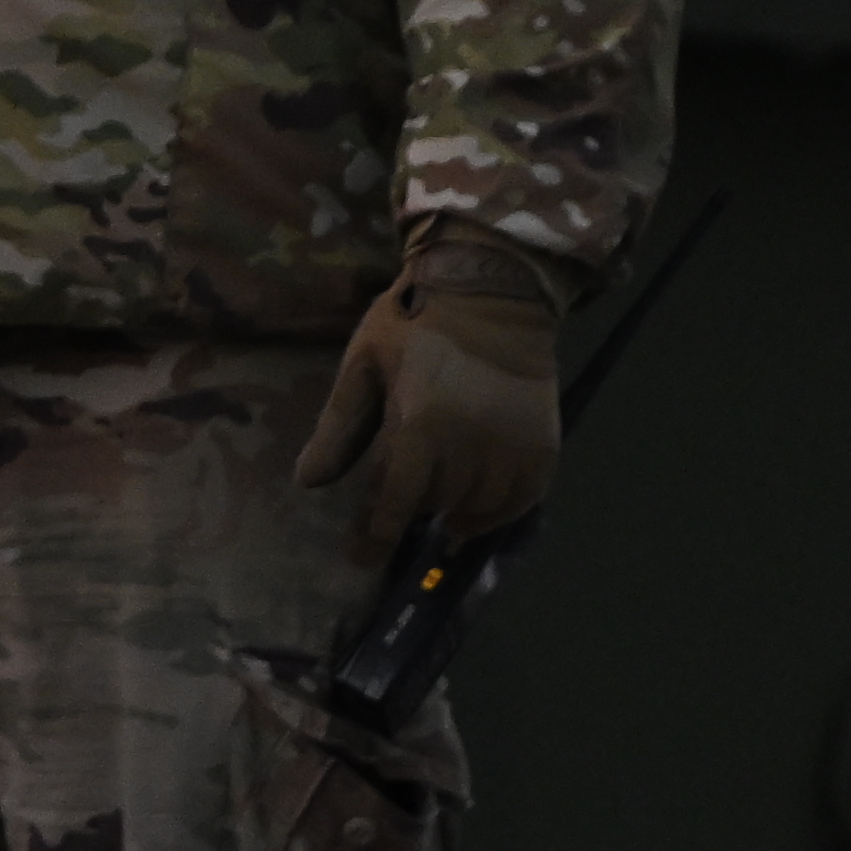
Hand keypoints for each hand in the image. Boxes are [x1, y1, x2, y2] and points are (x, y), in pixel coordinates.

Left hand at [296, 253, 561, 561]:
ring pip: (475, 507)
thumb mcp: (364, 365)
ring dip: (452, 507)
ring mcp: (512, 449)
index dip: (375, 537)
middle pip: (434, 503)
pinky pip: (520, 501)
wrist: (495, 290)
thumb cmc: (416, 322)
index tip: (361, 560)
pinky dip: (496, 512)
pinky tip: (475, 509)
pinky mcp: (542, 447)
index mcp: (421, 426)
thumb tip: (307, 482)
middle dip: (412, 503)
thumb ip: (339, 427)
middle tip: (401, 492)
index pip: (395, 503)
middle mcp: (471, 446)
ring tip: (438, 495)